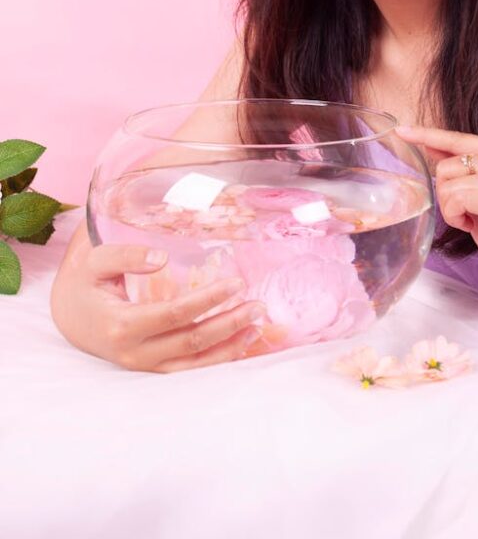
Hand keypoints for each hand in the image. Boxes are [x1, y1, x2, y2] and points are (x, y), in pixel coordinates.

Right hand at [50, 220, 264, 371]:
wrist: (69, 317)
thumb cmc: (85, 283)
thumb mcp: (95, 261)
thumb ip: (125, 255)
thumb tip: (161, 256)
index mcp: (122, 324)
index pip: (175, 314)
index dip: (208, 300)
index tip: (236, 283)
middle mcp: (134, 352)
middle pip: (191, 341)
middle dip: (229, 324)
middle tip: (259, 305)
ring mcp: (143, 366)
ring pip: (194, 364)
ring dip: (229, 347)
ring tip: (257, 327)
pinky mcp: (151, 370)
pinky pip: (188, 370)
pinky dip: (216, 361)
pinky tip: (239, 346)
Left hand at [396, 126, 477, 291]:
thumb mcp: (476, 191)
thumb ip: (459, 166)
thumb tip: (429, 145)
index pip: (457, 139)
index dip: (427, 135)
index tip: (402, 129)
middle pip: (445, 166)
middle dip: (446, 194)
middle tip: (468, 212)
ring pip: (447, 184)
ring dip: (451, 209)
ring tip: (473, 219)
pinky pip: (455, 200)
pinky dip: (456, 218)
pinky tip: (474, 225)